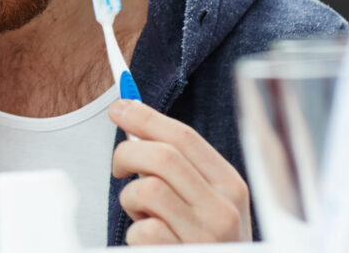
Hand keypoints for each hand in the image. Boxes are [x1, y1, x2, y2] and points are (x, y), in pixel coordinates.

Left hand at [110, 99, 251, 244]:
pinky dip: (135, 233)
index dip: (146, 117)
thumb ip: (177, 166)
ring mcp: (206, 236)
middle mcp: (224, 209)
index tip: (119, 108)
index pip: (184, 137)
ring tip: (140, 213)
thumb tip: (133, 118)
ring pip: (148, 189)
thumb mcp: (203, 201)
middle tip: (118, 167)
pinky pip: (143, 230)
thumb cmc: (200, 238)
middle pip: (162, 156)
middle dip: (127, 153)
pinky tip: (148, 240)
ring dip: (131, 199)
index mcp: (230, 186)